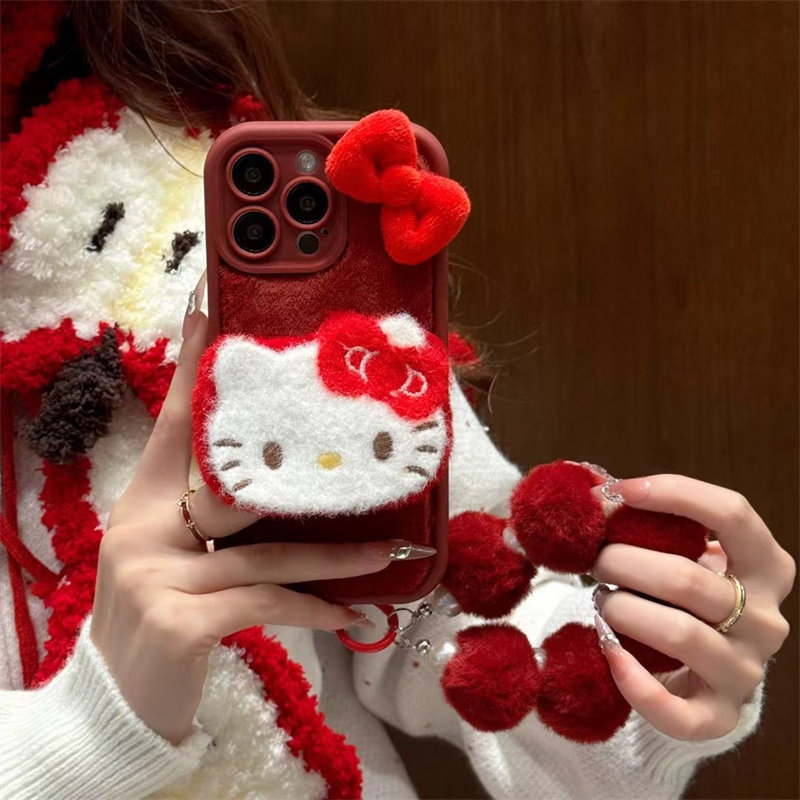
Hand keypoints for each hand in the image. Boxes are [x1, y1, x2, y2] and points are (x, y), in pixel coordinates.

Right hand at [90, 273, 403, 744]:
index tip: (208, 310)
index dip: (192, 368)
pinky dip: (314, 611)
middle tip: (369, 465)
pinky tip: (350, 616)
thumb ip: (211, 530)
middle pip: (239, 489)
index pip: (173, 427)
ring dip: (337, 558)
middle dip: (306, 484)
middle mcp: (141, 531)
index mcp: (141, 507)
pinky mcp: (180, 623)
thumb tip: (276, 501)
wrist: (110, 706)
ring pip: (269, 553)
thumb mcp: (171, 565)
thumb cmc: (152, 624)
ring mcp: (155, 576)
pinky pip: (266, 602)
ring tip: (388, 555)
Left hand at [588, 474, 794, 739]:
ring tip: (601, 600)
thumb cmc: (687, 592)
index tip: (619, 491)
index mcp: (767, 566)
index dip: (674, 493)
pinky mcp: (720, 715)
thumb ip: (652, 523)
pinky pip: (677, 711)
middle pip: (687, 579)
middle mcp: (766, 619)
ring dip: (622, 609)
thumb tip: (596, 493)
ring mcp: (747, 670)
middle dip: (623, 562)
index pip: (733, 514)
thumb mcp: (685, 551)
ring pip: (679, 633)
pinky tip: (609, 651)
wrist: (703, 663)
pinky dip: (634, 681)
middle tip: (594, 559)